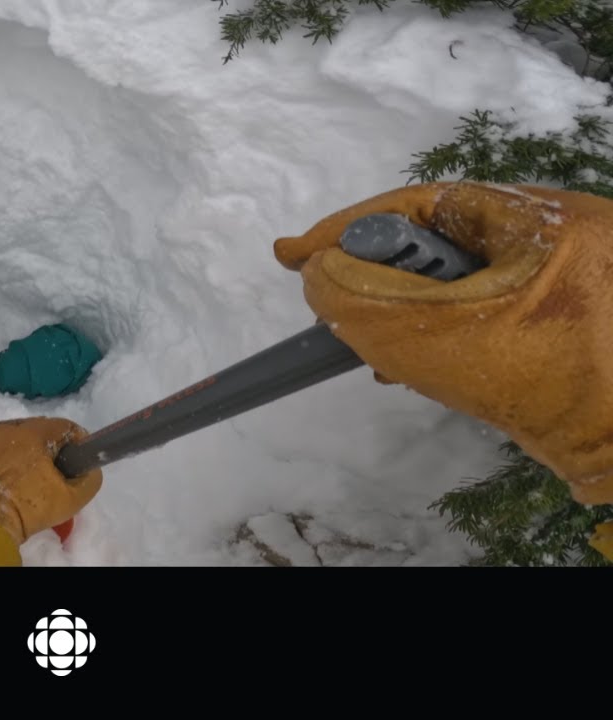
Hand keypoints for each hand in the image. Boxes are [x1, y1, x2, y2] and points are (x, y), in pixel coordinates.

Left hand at [0, 417, 101, 564]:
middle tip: (47, 476)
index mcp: (35, 432)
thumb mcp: (68, 500)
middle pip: (36, 432)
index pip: (65, 427)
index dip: (75, 444)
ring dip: (19, 453)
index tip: (76, 463)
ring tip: (18, 481)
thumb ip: (88, 479)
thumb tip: (89, 469)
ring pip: (10, 439)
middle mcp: (7, 426)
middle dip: (46, 450)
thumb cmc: (22, 508)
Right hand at [273, 182, 612, 504]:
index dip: (349, 229)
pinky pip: (480, 312)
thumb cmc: (557, 383)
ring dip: (405, 317)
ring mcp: (562, 280)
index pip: (421, 204)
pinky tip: (416, 368)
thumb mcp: (447, 339)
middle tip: (334, 311)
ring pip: (454, 283)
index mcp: (540, 219)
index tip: (293, 256)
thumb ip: (372, 301)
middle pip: (436, 242)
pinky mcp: (559, 321)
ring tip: (378, 356)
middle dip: (377, 279)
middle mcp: (556, 236)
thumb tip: (315, 273)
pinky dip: (440, 336)